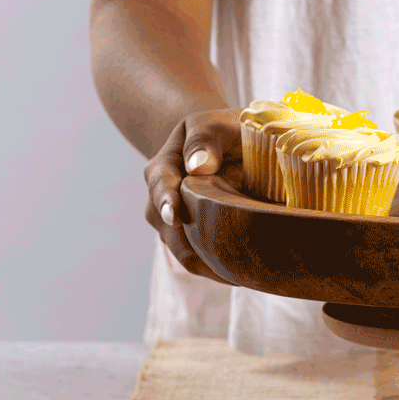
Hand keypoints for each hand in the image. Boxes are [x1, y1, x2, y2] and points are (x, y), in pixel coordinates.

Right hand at [143, 109, 243, 281]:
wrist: (221, 147)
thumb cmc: (221, 133)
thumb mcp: (214, 124)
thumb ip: (205, 139)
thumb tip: (198, 165)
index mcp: (163, 168)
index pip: (160, 185)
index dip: (167, 200)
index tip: (176, 214)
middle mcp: (161, 198)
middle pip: (168, 227)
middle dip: (189, 245)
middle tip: (219, 265)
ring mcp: (173, 223)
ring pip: (182, 249)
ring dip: (206, 262)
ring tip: (236, 275)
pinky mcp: (190, 239)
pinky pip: (197, 259)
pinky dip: (214, 268)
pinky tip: (239, 275)